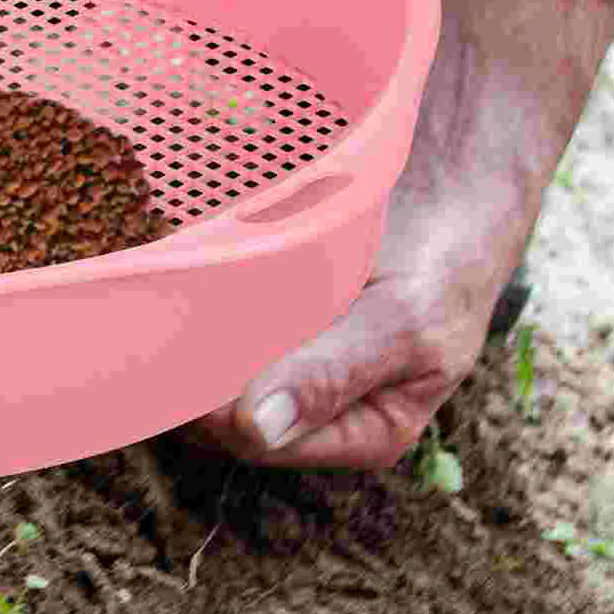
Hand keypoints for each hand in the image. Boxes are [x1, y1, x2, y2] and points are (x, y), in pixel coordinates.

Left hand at [182, 0, 613, 471]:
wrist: (452, 173)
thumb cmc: (447, 257)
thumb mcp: (407, 320)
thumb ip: (335, 373)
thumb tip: (262, 426)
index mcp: (360, 431)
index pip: (258, 441)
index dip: (214, 404)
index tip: (185, 351)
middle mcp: (314, 404)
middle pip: (223, 407)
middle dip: (193, 365)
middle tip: (161, 309)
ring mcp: (286, 355)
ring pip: (209, 363)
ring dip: (184, 329)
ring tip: (166, 286)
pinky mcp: (267, 308)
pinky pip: (214, 315)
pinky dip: (196, 292)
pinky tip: (182, 261)